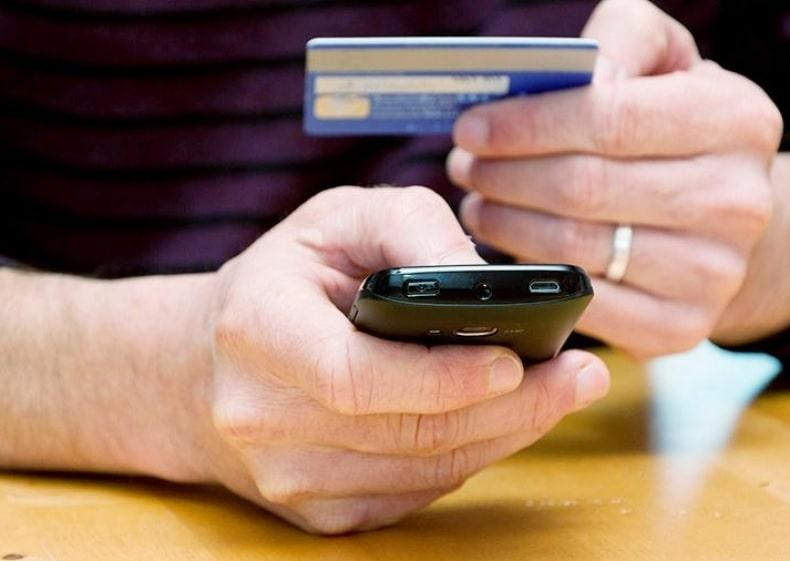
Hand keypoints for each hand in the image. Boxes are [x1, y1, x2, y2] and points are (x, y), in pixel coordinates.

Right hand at [202, 186, 608, 533]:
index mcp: (256, 331)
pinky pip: (416, 492)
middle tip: (579, 377)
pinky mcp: (318, 511)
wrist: (204, 366)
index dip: (441, 378)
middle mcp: (261, 418)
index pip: (354, 376)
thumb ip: (410, 227)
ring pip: (423, 471)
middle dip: (509, 409)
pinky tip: (499, 421)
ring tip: (559, 393)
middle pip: (406, 433)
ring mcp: (287, 477)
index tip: (518, 363)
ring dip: (503, 435)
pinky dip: (468, 456)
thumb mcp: (339, 219)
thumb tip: (482, 280)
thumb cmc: (284, 279)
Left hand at [447, 0, 782, 357]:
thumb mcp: (663, 63)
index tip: (471, 129)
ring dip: (505, 226)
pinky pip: (583, 304)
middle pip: (583, 189)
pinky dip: (532, 278)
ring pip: (574, 250)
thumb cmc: (675, 129)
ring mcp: (711, 275)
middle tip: (464, 167)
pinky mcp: (680, 328)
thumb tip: (569, 74)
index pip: (610, 120)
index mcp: (734, 122)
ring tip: (478, 203)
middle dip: (504, 177)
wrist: (724, 216)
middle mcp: (734, 203)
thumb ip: (619, 43)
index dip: (527, 126)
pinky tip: (508, 251)